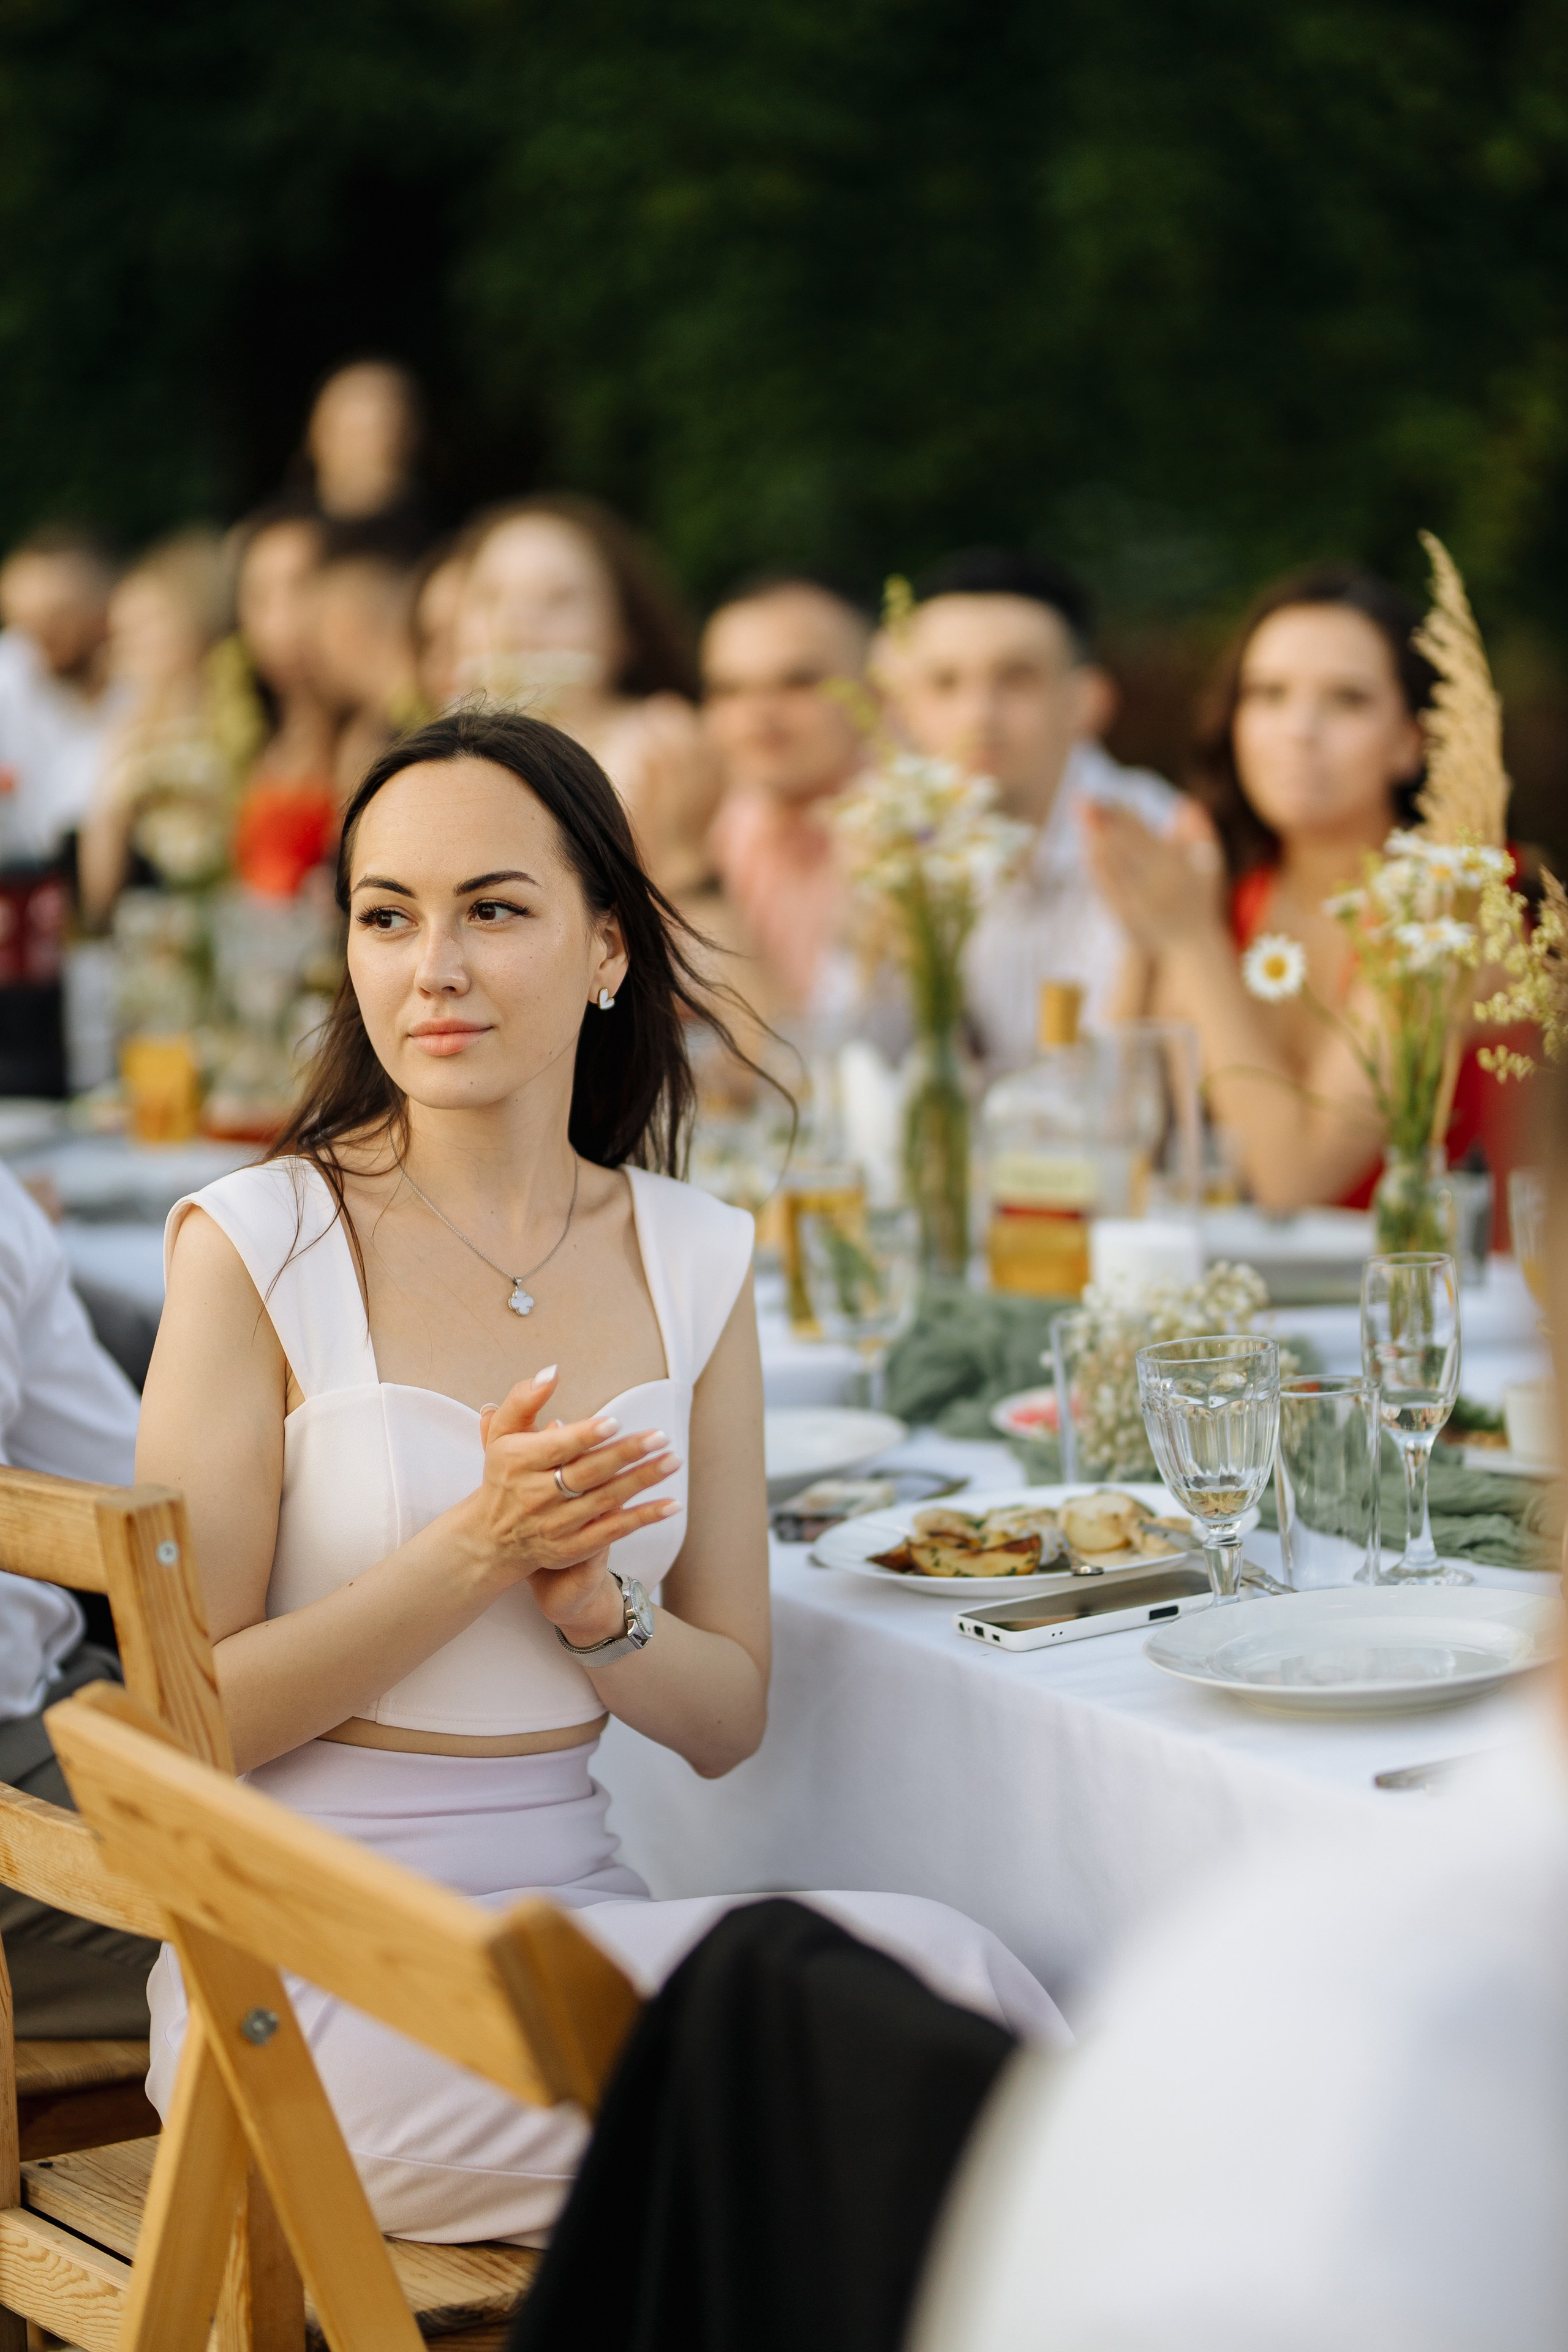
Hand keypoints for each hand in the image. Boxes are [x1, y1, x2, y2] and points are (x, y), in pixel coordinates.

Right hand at [456, 1368, 679, 1602]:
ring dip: (642, 1481)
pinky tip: (671, 1505)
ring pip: (605, 1500)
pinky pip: (613, 1532)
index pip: (557, 1448)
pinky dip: (643, 1518)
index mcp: (519, 1462)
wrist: (492, 1537)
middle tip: (659, 1437)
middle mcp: (535, 1495)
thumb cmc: (505, 1474)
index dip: (586, 1435)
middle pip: (587, 1473)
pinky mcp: (572, 1548)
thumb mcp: (502, 1434)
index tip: (615, 1422)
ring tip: (672, 1461)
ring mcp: (555, 1525)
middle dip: (625, 1454)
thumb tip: (551, 1372)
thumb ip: (523, 1399)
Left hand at [1080, 799, 1225, 951]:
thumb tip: (1186, 801)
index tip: (1110, 796)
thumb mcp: (1209, 867)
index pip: (1144, 834)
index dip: (1124, 814)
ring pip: (1111, 865)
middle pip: (1123, 845)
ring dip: (1094, 840)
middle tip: (1083, 799)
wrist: (1190, 946)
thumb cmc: (1200, 902)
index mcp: (1176, 868)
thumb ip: (1200, 833)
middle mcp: (1156, 883)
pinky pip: (1106, 888)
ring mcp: (1138, 901)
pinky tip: (1087, 851)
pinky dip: (1095, 868)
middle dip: (1102, 821)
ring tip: (1082, 818)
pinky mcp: (1124, 917)